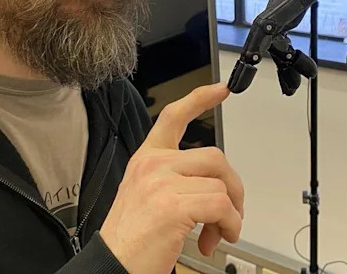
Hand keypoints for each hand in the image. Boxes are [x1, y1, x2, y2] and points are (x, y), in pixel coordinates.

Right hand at [99, 83, 243, 273]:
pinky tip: (216, 240)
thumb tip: (216, 191)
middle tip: (230, 215)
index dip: (200, 99)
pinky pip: (221, 205)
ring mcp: (161, 182)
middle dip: (233, 188)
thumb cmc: (131, 241)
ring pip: (220, 183)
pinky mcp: (172, 204)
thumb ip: (176, 182)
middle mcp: (152, 165)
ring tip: (217, 234)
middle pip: (214, 157)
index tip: (221, 90)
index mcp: (146, 160)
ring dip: (230, 214)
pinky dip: (229, 225)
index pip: (173, 117)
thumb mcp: (148, 198)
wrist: (113, 266)